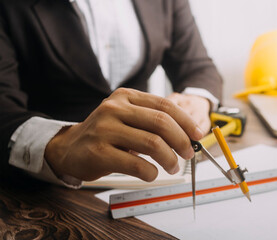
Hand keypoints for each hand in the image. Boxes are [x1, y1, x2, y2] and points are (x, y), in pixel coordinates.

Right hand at [44, 88, 203, 181]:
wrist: (68, 149)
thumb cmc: (106, 134)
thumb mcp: (127, 117)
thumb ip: (153, 120)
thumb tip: (191, 134)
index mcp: (125, 96)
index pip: (164, 105)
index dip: (186, 121)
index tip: (198, 135)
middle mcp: (114, 109)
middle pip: (161, 123)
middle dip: (181, 141)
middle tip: (188, 154)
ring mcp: (104, 130)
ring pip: (152, 144)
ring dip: (170, 159)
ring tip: (173, 166)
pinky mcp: (98, 153)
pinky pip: (137, 164)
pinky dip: (151, 172)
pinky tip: (152, 173)